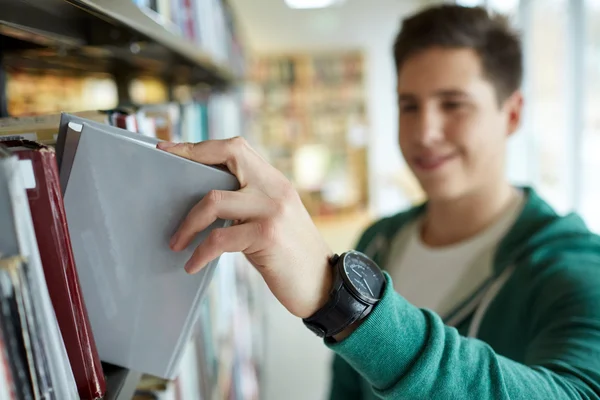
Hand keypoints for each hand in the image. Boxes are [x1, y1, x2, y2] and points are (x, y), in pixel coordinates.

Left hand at [157, 138, 333, 318]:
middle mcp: (275, 188)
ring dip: (188, 224)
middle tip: (164, 175)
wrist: (323, 284)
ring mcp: (272, 209)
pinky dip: (200, 253)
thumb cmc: (291, 255)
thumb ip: (247, 203)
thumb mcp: (273, 219)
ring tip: (177, 243)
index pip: (236, 147)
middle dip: (190, 157)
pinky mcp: (267, 235)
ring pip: (214, 200)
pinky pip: (219, 239)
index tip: (171, 149)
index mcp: (275, 180)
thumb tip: (203, 202)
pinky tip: (193, 265)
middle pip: (228, 154)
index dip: (201, 146)